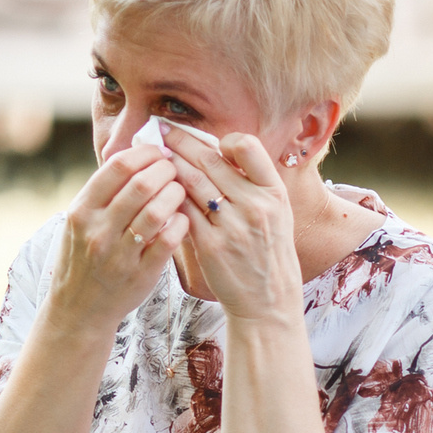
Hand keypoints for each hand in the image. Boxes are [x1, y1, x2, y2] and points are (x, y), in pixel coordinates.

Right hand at [47, 145, 199, 331]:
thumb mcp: (81, 221)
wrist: (79, 308)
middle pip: (141, 184)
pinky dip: (181, 223)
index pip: (117, 166)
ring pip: (157, 211)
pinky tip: (183, 218)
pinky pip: (168, 241)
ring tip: (181, 190)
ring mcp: (120, 253)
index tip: (159, 151)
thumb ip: (103, 193)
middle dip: (166, 170)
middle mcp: (98, 229)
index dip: (145, 153)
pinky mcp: (142, 273)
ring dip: (176, 194)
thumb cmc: (85, 256)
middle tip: (176, 169)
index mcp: (82, 210)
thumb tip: (135, 154)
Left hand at [151, 128, 306, 325]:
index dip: (224, 140)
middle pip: (209, 160)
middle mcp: (255, 206)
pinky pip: (182, 210)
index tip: (209, 142)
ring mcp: (232, 226)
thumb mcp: (277, 215)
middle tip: (161, 130)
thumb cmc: (269, 254)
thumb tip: (219, 151)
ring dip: (169, 165)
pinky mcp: (210, 245)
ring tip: (155, 155)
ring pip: (191, 181)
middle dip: (180, 142)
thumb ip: (254, 185)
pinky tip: (158, 189)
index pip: (247, 147)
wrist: (268, 302)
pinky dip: (168, 196)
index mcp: (275, 194)